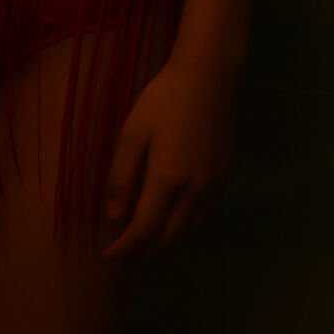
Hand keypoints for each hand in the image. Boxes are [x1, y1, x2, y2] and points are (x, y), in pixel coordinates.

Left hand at [100, 62, 236, 263]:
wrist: (210, 77)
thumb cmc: (164, 100)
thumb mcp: (133, 133)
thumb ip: (122, 178)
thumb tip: (115, 217)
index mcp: (168, 180)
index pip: (144, 230)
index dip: (125, 248)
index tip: (108, 257)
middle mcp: (195, 190)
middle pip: (169, 237)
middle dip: (145, 249)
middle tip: (124, 249)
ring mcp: (214, 184)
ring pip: (189, 228)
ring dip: (166, 238)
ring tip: (144, 235)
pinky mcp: (225, 175)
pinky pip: (203, 213)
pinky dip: (184, 222)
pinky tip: (171, 212)